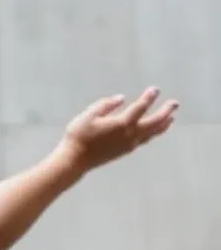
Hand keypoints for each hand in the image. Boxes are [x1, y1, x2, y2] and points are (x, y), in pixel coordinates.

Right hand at [59, 87, 178, 173]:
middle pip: (155, 122)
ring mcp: (129, 144)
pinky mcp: (125, 151)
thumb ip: (105, 105)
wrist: (74, 160)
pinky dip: (153, 134)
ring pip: (152, 133)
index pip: (141, 107)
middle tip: (175, 103)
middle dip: (166, 111)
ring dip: (163, 125)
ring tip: (171, 118)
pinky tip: (154, 131)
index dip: (149, 97)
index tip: (155, 89)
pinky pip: (145, 140)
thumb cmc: (78, 136)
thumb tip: (121, 98)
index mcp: (122, 123)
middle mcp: (130, 134)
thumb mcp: (88, 115)